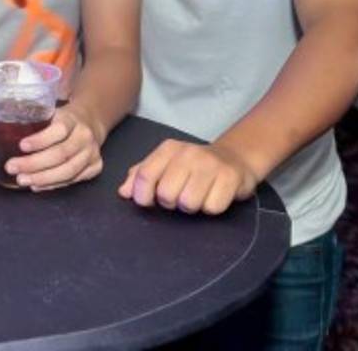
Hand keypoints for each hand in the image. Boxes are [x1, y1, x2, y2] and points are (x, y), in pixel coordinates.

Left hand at [0, 101, 104, 190]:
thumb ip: (14, 126)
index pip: (58, 130)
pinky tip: (38, 186)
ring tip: (23, 180)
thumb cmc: (57, 120)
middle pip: (61, 154)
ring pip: (69, 170)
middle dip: (35, 164)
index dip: (40, 140)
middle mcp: (84, 135)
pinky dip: (54, 185)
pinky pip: (74, 180)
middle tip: (13, 169)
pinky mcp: (96, 167)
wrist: (90, 122)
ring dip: (43, 178)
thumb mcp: (41, 115)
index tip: (21, 146)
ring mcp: (92, 152)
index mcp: (70, 119)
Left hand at [118, 139, 257, 214]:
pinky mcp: (230, 178)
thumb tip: (124, 192)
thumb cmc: (193, 167)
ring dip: (192, 207)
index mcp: (168, 149)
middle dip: (171, 202)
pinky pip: (212, 208)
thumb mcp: (165, 165)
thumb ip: (141, 176)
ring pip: (189, 203)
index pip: (144, 175)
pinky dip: (212, 208)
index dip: (142, 195)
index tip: (148, 202)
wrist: (234, 158)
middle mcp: (188, 154)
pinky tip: (214, 196)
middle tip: (180, 196)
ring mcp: (210, 164)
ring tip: (198, 196)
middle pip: (166, 194)